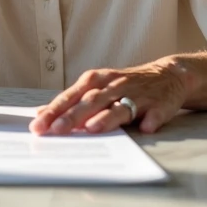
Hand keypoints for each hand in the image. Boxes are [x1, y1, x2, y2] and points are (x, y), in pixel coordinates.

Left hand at [29, 58, 195, 135]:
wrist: (168, 75)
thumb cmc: (125, 85)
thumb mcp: (97, 87)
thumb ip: (72, 101)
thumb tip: (40, 113)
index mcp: (96, 80)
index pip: (71, 96)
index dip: (54, 110)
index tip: (38, 125)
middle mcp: (115, 85)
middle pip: (91, 101)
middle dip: (73, 116)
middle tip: (56, 130)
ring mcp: (138, 94)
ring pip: (120, 106)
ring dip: (107, 117)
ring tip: (93, 129)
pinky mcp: (159, 104)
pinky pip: (155, 112)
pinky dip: (151, 119)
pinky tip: (147, 128)